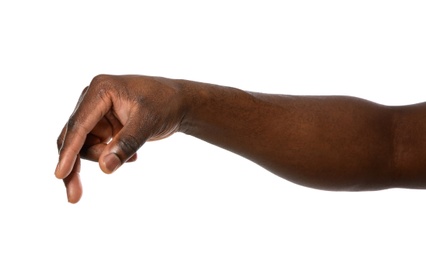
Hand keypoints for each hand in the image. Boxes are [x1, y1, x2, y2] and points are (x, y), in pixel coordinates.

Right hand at [55, 75, 184, 202]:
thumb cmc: (165, 105)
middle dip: (74, 166)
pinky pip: (97, 147)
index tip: (60, 175)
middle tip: (74, 197)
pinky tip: (133, 157)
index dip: (68, 151)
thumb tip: (105, 168)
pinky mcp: (103, 124)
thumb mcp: (148, 123)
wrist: (179, 103)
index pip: (79, 125)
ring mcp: (96, 113)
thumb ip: (127, 143)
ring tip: (132, 157)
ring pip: (84, 146)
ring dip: (103, 158)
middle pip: (73, 137)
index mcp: (100, 90)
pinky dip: (110, 156)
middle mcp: (93, 100)